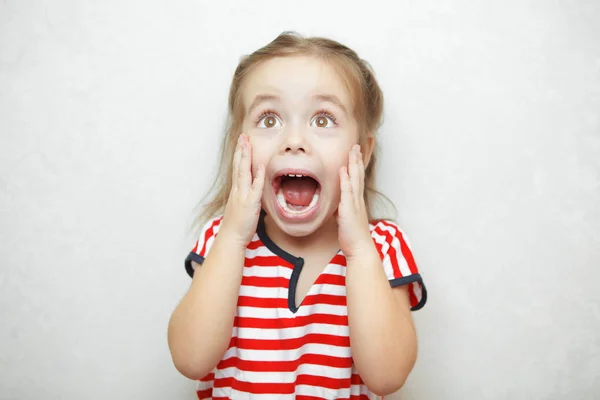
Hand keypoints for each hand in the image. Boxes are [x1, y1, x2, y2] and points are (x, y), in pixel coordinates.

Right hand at [220, 134, 264, 247]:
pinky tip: (260, 166)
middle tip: (242, 136)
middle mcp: (238, 190)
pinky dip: (257, 177)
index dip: (239, 154)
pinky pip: (255, 188)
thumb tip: (252, 192)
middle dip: (240, 150)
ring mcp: (243, 196)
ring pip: (243, 172)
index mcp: (236, 191)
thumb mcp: (240, 207)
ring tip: (247, 143)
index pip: (237, 168)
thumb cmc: (237, 225)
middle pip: (238, 166)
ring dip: (246, 157)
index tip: (241, 142)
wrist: (231, 238)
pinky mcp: (250, 204)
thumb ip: (246, 197)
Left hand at [337, 144, 373, 258]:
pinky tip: (343, 169)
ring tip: (353, 150)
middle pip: (358, 175)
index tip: (357, 153)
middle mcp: (358, 199)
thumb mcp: (346, 220)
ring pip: (355, 179)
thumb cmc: (353, 237)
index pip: (358, 179)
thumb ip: (343, 211)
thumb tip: (338, 207)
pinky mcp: (349, 209)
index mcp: (357, 201)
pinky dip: (345, 179)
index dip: (357, 166)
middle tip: (357, 145)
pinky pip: (347, 191)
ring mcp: (355, 203)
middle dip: (357, 159)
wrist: (360, 249)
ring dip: (354, 164)